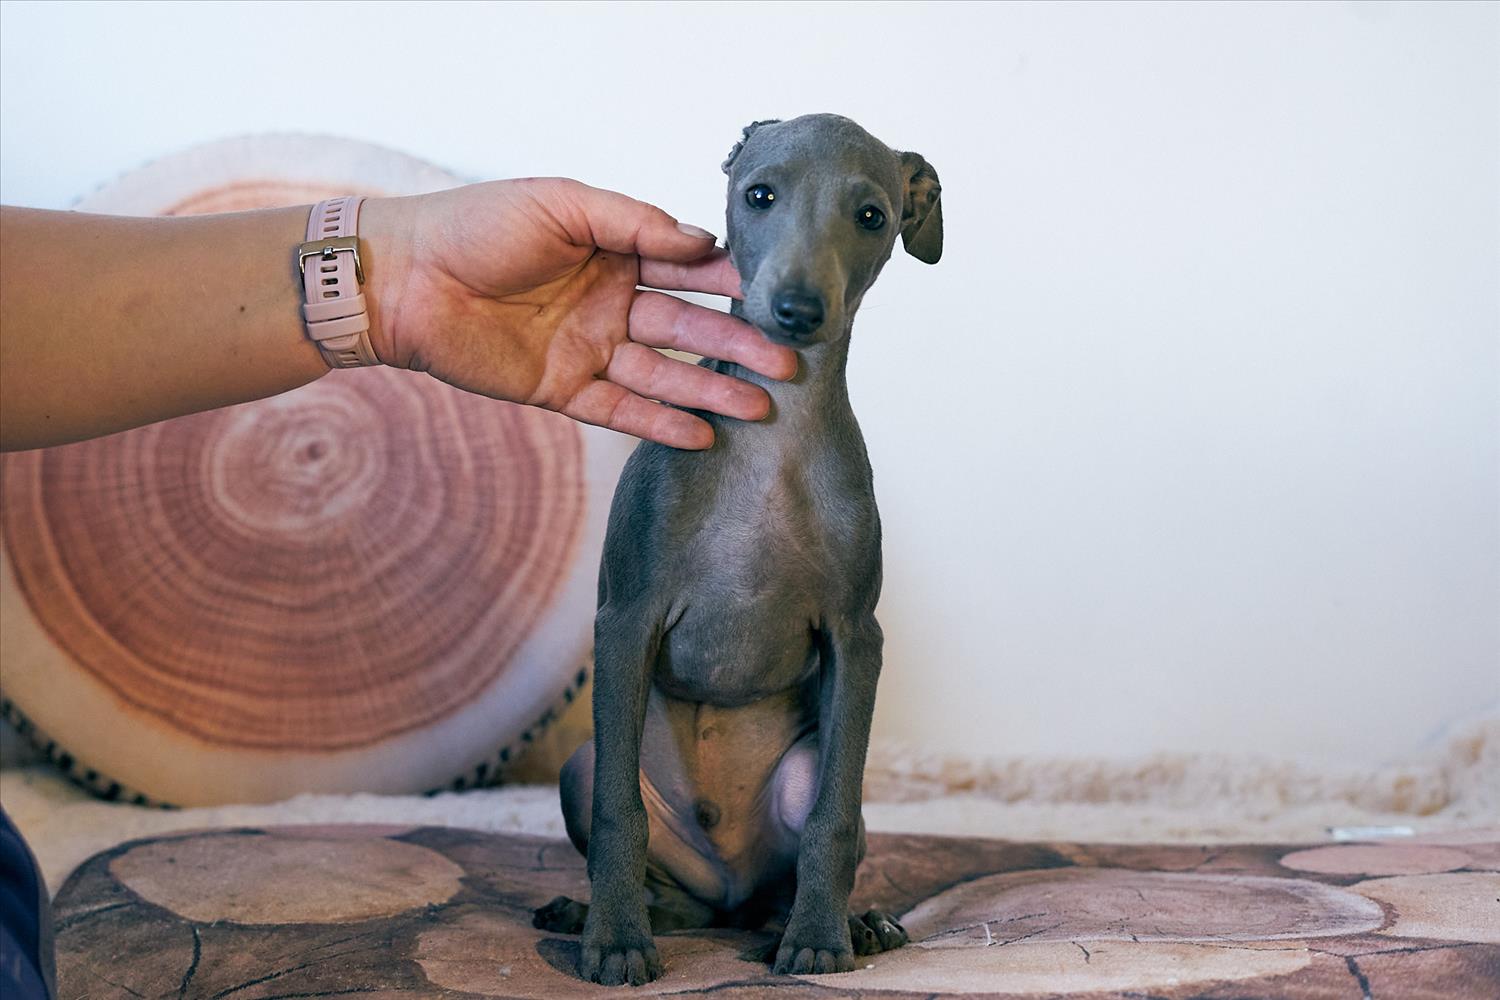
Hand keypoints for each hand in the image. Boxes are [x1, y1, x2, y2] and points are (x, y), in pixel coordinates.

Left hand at [360, 179, 796, 448]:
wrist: (403, 279)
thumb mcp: (562, 205)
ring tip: (761, 406)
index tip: (775, 296)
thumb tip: (703, 240)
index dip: (730, 282)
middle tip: (787, 363)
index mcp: (613, 251)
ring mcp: (588, 348)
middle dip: (736, 345)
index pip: (686, 268)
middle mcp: (609, 303)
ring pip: (663, 374)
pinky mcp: (561, 389)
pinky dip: (659, 424)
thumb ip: (634, 222)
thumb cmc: (476, 226)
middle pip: (686, 327)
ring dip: (711, 390)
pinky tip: (703, 435)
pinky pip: (620, 411)